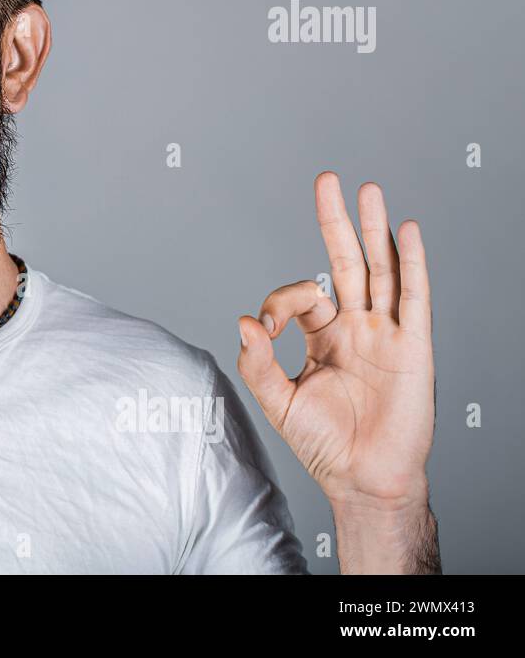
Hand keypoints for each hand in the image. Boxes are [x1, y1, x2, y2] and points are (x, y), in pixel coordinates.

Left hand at [236, 172, 433, 511]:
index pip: (302, 295)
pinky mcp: (412, 347)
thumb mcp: (277, 401)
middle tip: (327, 179)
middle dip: (336, 220)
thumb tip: (244, 320)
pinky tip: (407, 230)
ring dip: (375, 228)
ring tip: (369, 189)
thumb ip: (257, 362)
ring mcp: (386, 333)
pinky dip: (411, 263)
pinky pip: (414, 297)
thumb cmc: (323, 444)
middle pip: (346, 261)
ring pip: (381, 269)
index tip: (266, 325)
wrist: (363, 479)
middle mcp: (356, 327)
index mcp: (323, 337)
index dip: (280, 300)